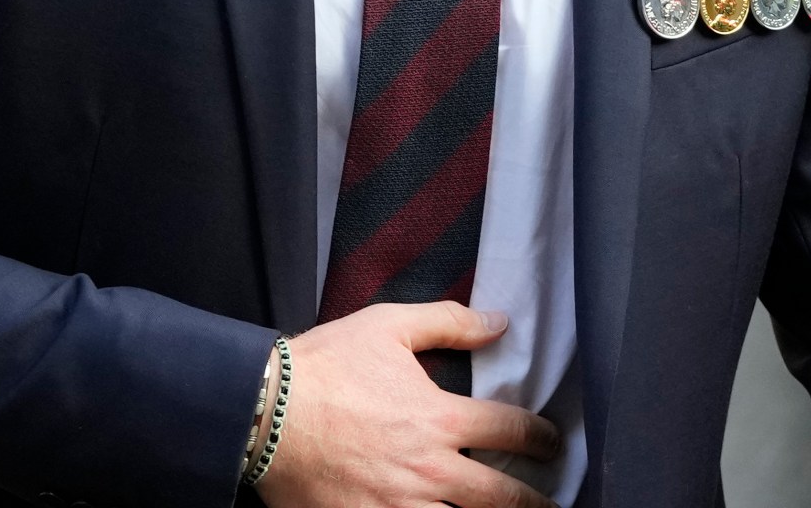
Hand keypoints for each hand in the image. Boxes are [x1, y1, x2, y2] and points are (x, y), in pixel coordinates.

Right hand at [255, 302, 563, 507]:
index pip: (512, 430)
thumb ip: (449, 322)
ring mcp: (399, 507)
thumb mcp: (387, 326)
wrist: (259, 411)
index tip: (551, 442)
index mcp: (439, 418)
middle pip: (503, 498)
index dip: (540, 437)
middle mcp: (430, 470)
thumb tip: (499, 322)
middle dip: (535, 502)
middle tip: (551, 504)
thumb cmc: (324, 366)